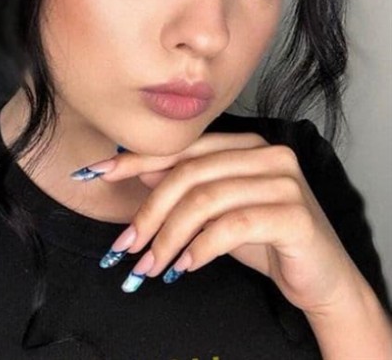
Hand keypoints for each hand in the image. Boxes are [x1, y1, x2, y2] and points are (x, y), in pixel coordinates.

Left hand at [78, 132, 361, 313]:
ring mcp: (283, 179)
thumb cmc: (267, 240)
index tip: (97, 174)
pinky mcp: (294, 213)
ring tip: (150, 266)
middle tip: (125, 247)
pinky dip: (200, 248)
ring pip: (205, 200)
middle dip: (149, 212)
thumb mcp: (219, 211)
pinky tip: (185, 267)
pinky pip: (231, 225)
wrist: (323, 276)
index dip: (136, 160)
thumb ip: (187, 187)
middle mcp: (266, 152)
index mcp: (246, 144)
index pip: (182, 148)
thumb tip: (139, 171)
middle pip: (189, 174)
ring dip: (168, 237)